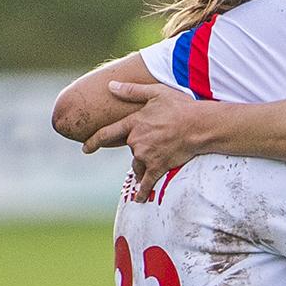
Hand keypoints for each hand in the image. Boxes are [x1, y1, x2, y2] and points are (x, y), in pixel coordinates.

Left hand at [82, 81, 203, 200]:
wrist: (200, 126)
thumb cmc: (180, 107)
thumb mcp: (157, 92)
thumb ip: (132, 91)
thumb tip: (110, 86)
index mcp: (134, 123)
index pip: (107, 134)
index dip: (93, 142)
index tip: (85, 149)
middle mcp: (136, 141)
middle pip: (130, 149)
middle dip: (139, 148)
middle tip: (156, 142)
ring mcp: (147, 156)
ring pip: (137, 165)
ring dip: (142, 166)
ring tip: (151, 164)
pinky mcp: (159, 167)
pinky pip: (147, 182)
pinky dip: (142, 191)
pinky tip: (139, 199)